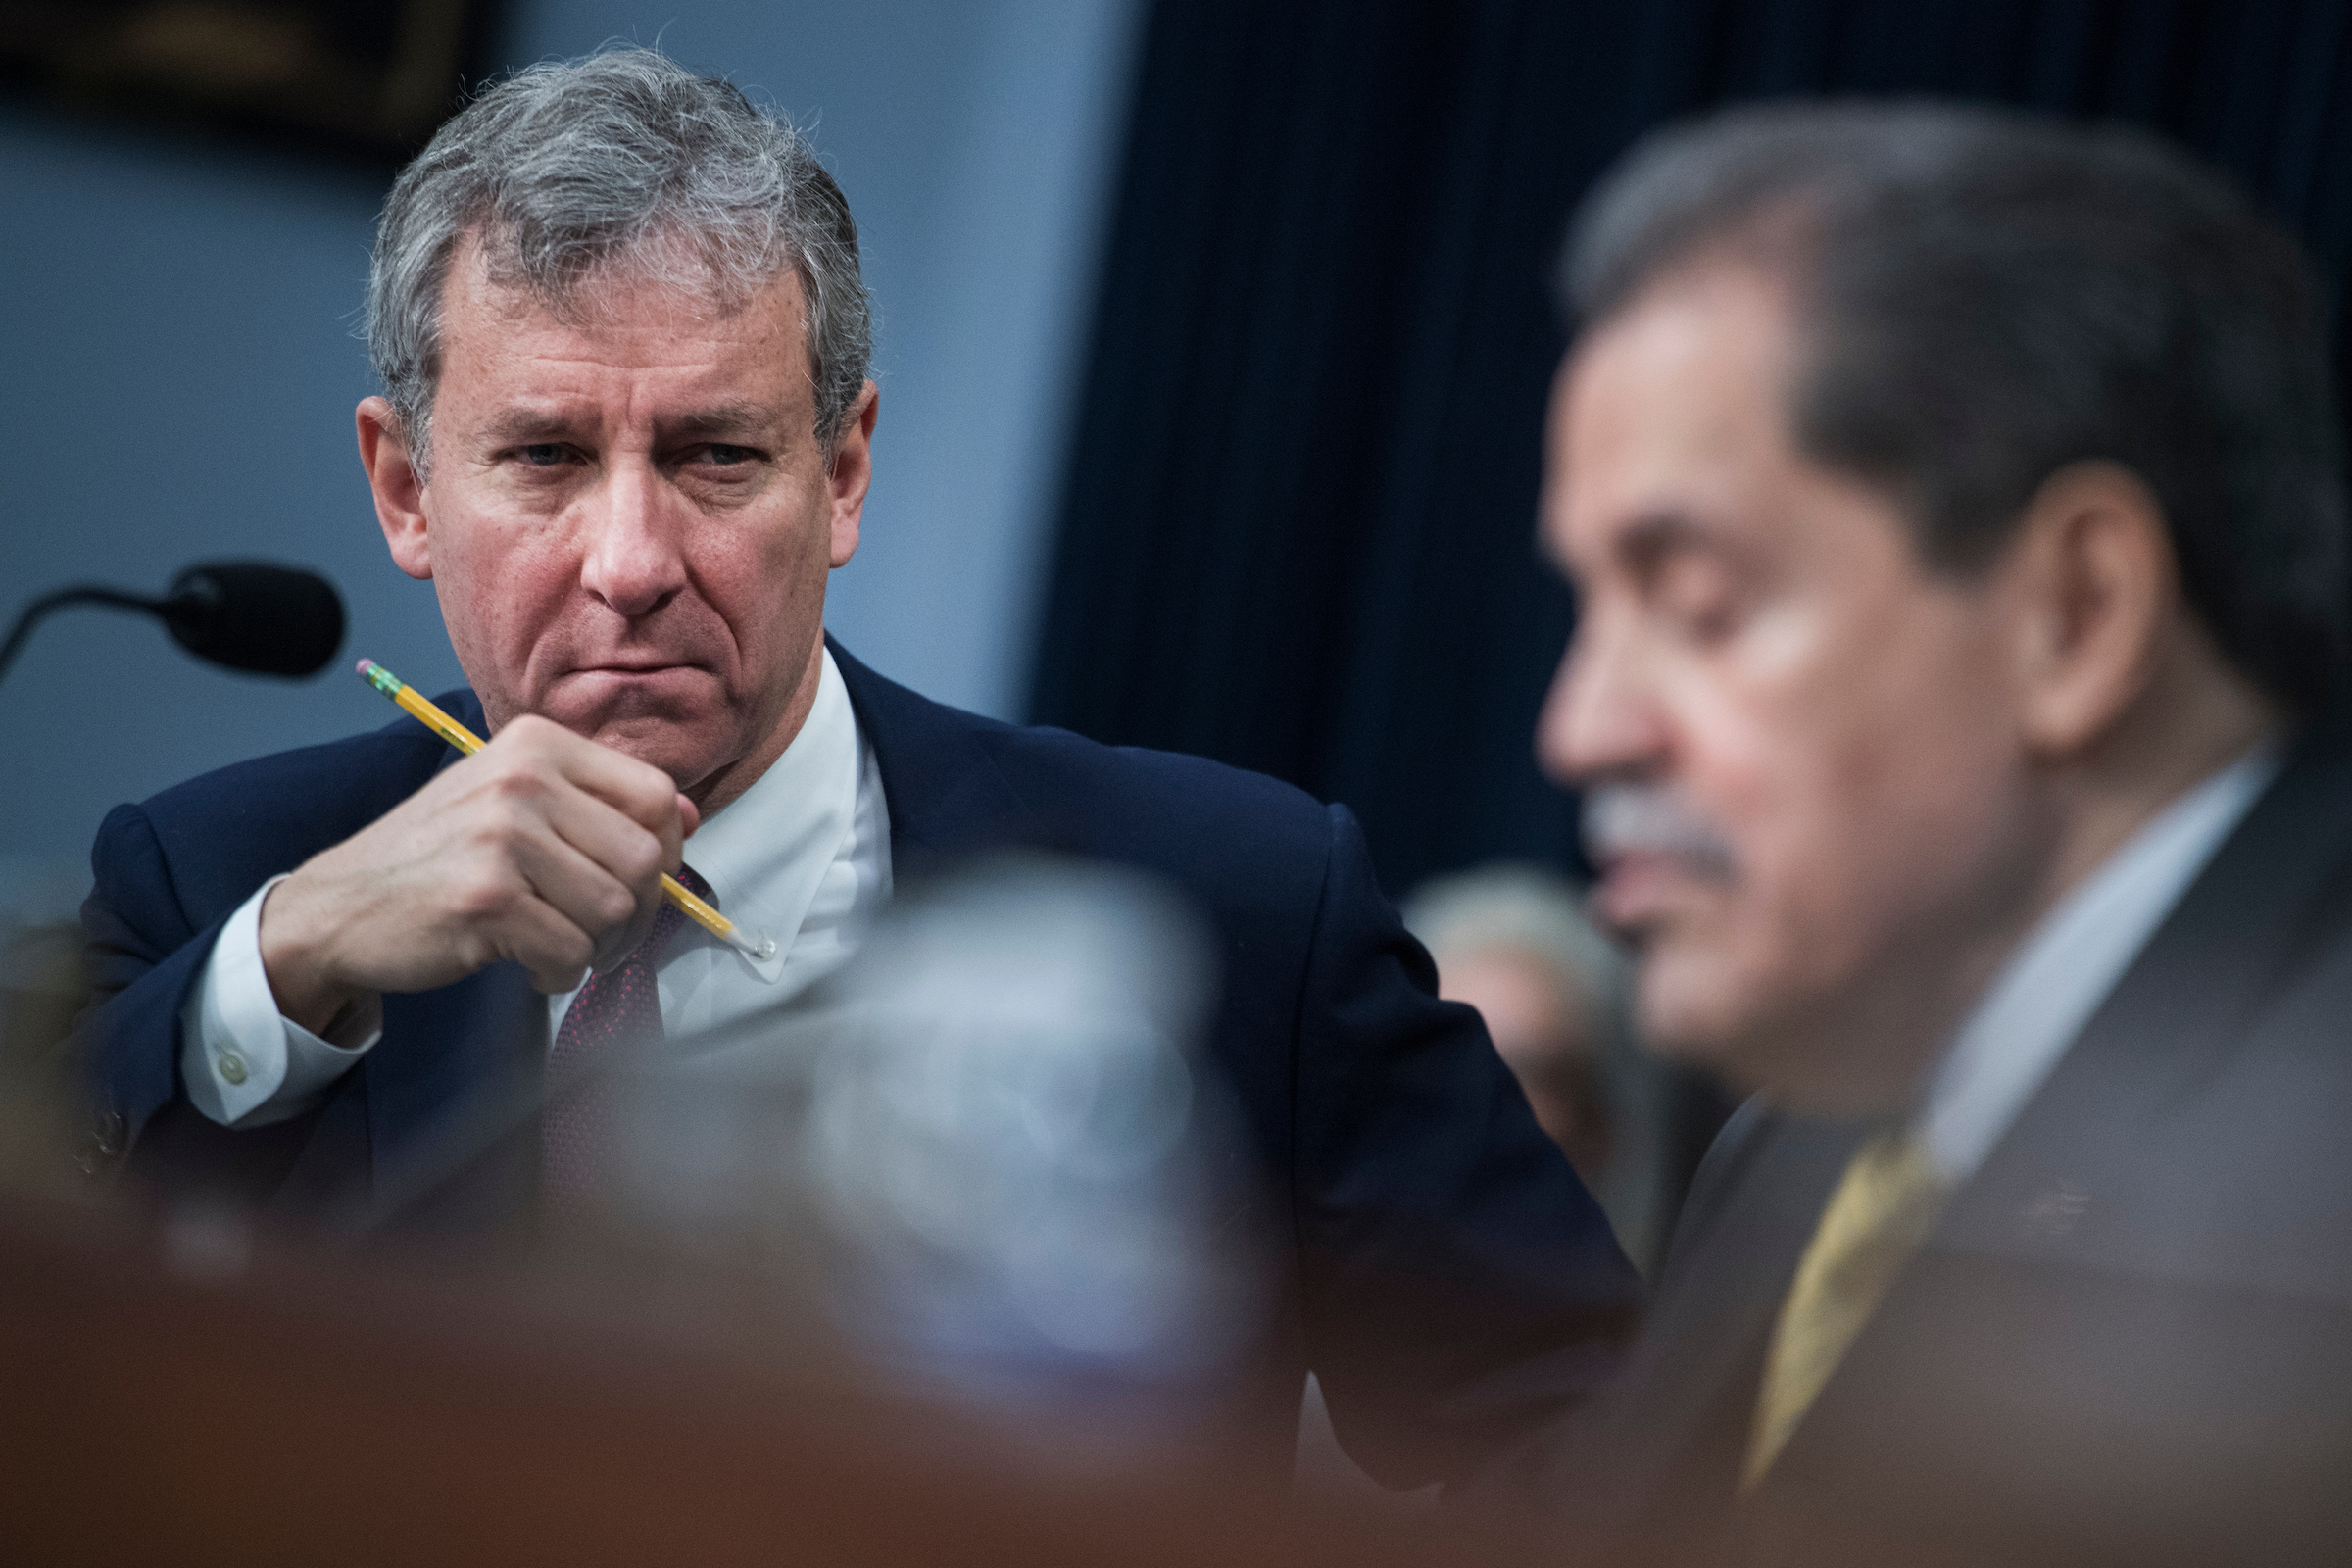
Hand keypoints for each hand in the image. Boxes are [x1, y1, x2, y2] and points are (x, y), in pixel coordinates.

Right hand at [257, 715, 699, 1033]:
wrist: (340, 905)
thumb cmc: (441, 857)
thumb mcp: (514, 803)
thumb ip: (598, 803)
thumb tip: (686, 817)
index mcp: (538, 746)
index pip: (657, 794)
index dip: (666, 849)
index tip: (637, 880)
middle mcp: (523, 780)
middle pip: (645, 859)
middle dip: (638, 911)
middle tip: (600, 931)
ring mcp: (505, 837)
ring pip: (616, 909)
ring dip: (598, 946)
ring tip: (557, 945)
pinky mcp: (488, 898)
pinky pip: (573, 951)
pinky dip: (561, 972)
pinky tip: (528, 962)